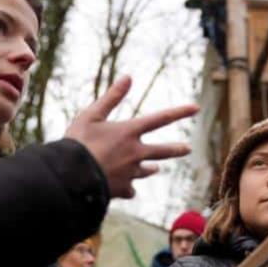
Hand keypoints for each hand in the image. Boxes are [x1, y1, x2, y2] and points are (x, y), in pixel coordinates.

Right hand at [65, 76, 198, 197]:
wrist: (71, 178)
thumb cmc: (78, 143)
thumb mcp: (91, 115)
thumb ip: (111, 98)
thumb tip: (128, 77)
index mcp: (129, 132)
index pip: (160, 119)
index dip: (180, 112)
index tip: (196, 108)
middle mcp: (135, 153)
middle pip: (163, 151)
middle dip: (176, 149)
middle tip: (187, 148)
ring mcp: (130, 173)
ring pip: (146, 171)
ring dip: (150, 169)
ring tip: (155, 168)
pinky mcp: (122, 189)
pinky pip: (129, 189)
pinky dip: (127, 187)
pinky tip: (126, 189)